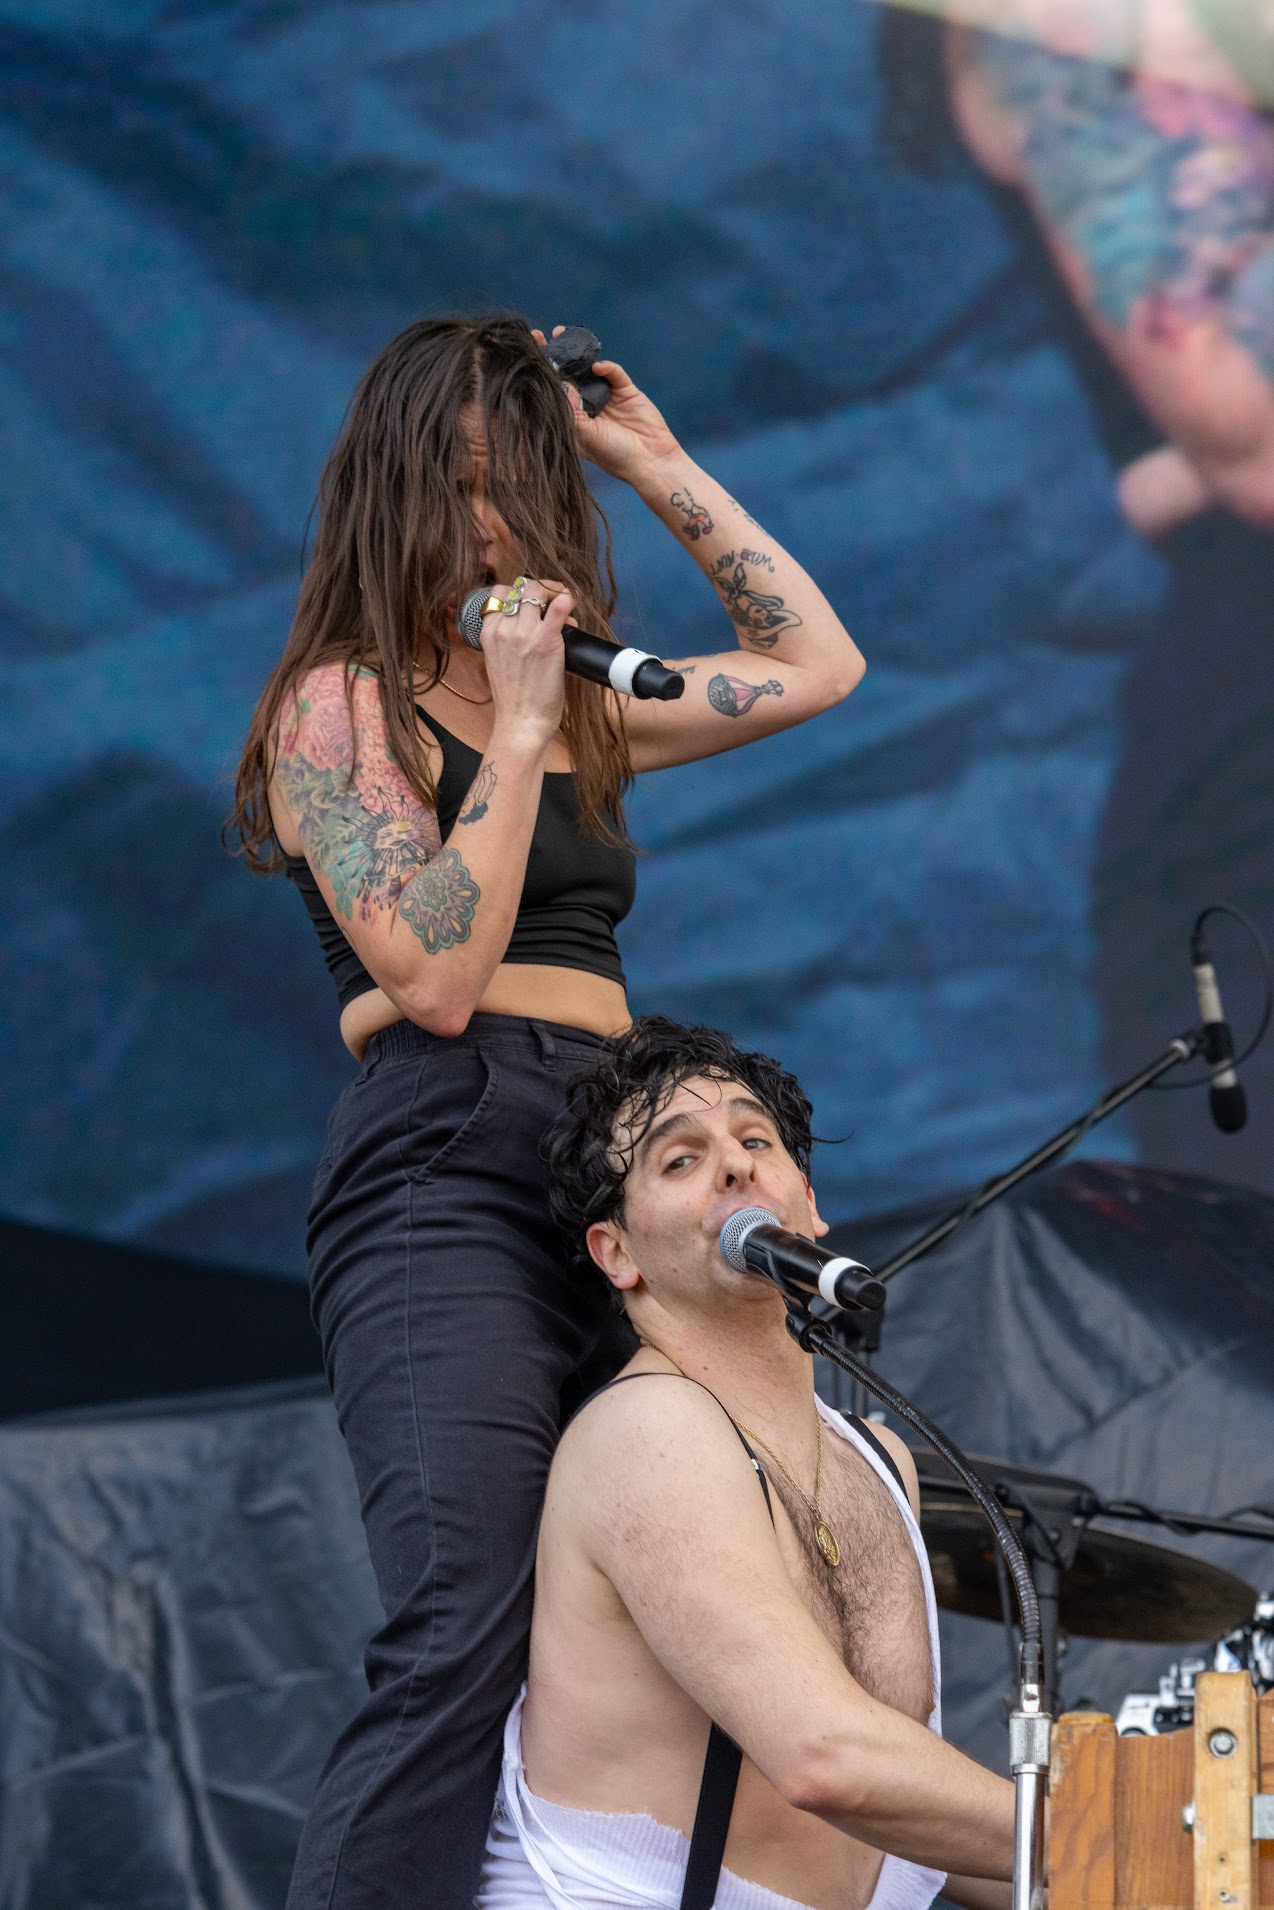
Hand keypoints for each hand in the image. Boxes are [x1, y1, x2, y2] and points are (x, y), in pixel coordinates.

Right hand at [476, 578, 571, 748]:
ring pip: (539, 591)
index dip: (519, 592)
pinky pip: (558, 608)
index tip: (532, 604)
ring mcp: (524, 635)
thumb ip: (510, 641)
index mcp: (489, 633)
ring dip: (555, 595)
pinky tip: (572, 600)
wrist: (521, 723)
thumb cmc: (514, 699)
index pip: (501, 593)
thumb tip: (536, 623)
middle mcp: (504, 630)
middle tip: (553, 604)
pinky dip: (567, 598)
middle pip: (522, 587)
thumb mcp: (499, 664)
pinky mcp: (546, 643)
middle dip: (541, 590)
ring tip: (564, 611)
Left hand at [533, 326, 680, 483]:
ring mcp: (606, 397)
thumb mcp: (585, 436)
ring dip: (577, 352)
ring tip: (563, 334)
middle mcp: (587, 406)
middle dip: (555, 356)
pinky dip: (606, 367)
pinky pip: (614, 373)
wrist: (650, 460)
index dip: (541, 376)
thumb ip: (572, 411)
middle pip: (568, 375)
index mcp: (573, 420)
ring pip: (588, 368)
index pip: (554, 393)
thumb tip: (560, 384)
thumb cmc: (614, 456)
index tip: (527, 358)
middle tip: (540, 336)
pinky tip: (598, 367)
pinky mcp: (626, 390)